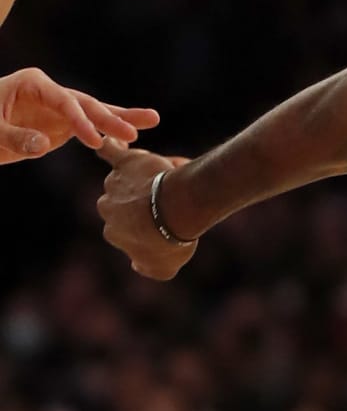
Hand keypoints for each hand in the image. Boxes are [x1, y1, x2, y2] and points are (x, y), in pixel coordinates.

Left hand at [0, 67, 157, 165]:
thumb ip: (15, 137)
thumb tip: (44, 145)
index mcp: (33, 84)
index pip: (63, 101)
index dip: (80, 121)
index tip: (95, 140)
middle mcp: (51, 92)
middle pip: (86, 104)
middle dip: (110, 118)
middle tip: (134, 132)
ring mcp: (59, 109)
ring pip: (95, 112)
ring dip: (121, 118)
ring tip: (152, 119)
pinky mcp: (63, 125)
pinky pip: (90, 127)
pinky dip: (111, 131)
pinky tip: (135, 135)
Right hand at [95, 139, 197, 279]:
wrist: (177, 209)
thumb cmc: (170, 239)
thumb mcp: (162, 268)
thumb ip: (146, 268)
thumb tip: (137, 265)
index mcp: (112, 231)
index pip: (125, 225)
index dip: (145, 222)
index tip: (163, 221)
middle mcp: (106, 207)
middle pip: (122, 201)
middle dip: (141, 200)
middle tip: (167, 201)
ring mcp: (114, 184)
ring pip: (125, 179)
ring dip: (141, 179)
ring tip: (168, 180)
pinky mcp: (124, 163)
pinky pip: (110, 151)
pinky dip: (111, 147)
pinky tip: (111, 142)